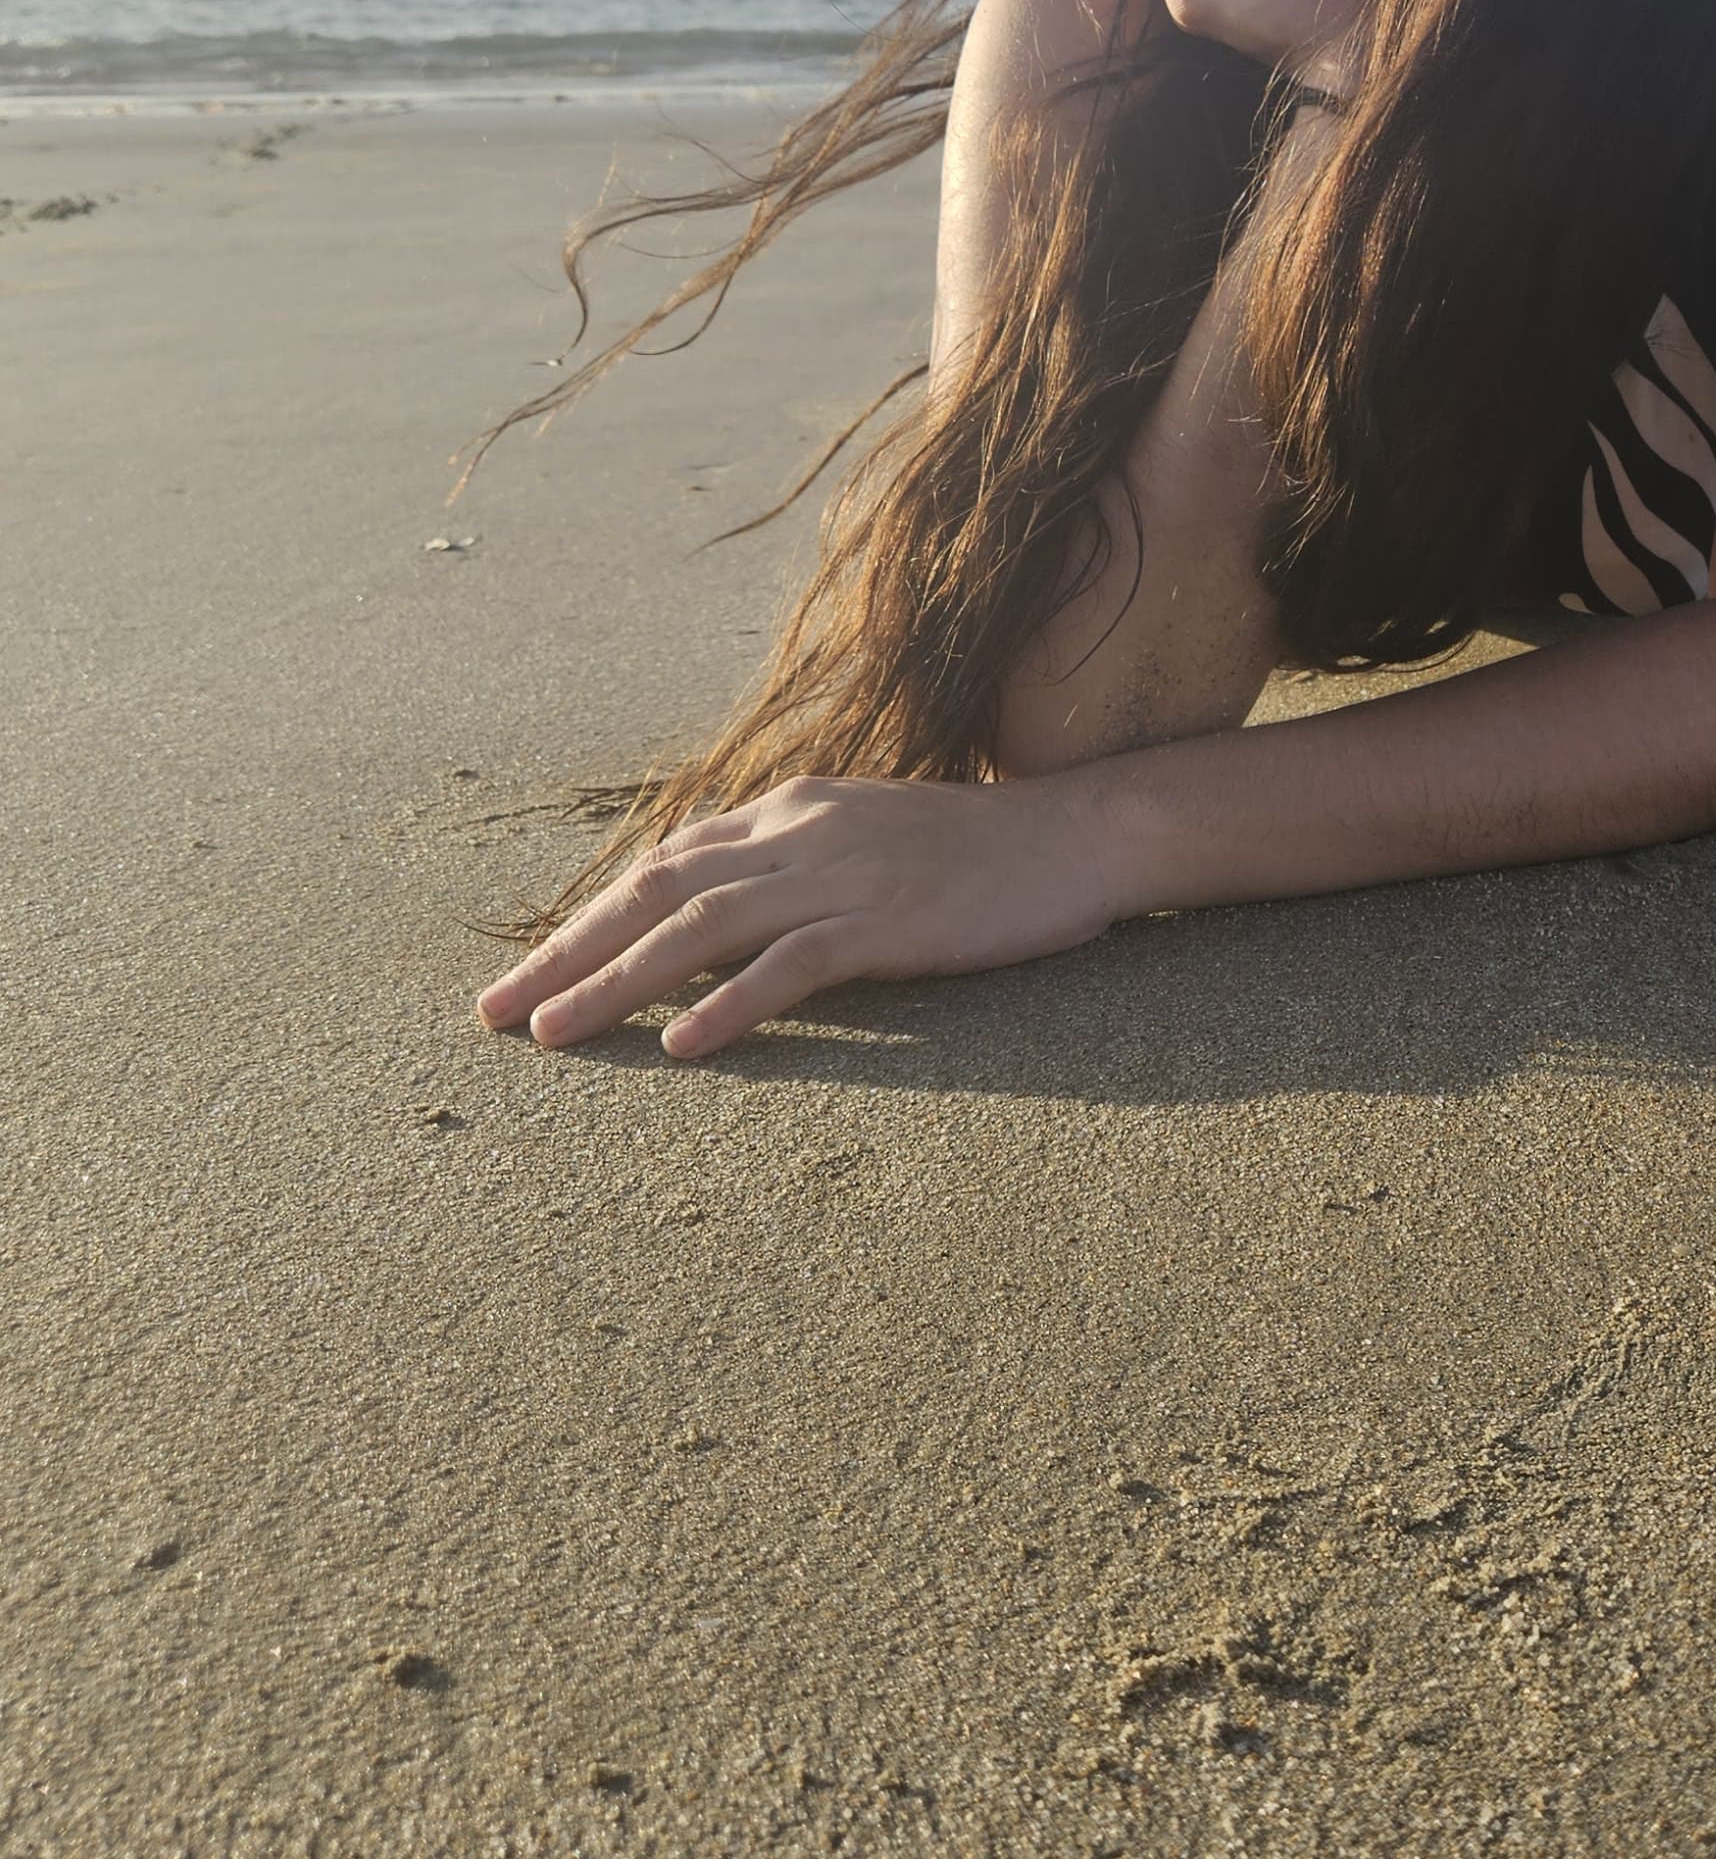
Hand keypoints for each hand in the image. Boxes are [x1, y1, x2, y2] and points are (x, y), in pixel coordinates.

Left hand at [475, 770, 1128, 1060]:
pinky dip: (732, 1003)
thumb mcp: (867, 837)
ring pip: (699, 927)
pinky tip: (684, 1046)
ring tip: (555, 1034)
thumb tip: (720, 901)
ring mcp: (840, 874)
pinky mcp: (888, 920)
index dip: (589, 919)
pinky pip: (792, 965)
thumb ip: (795, 859)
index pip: (665, 865)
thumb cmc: (978, 851)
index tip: (532, 974)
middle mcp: (797, 834)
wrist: (1075, 835)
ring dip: (617, 982)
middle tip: (498, 1015)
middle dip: (568, 952)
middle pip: (655, 892)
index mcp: (789, 812)